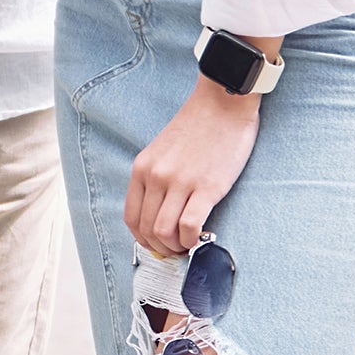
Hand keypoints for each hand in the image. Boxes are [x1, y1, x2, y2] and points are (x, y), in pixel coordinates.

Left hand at [125, 79, 261, 254]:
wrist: (223, 103)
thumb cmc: (197, 127)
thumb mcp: (162, 151)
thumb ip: (157, 178)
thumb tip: (160, 213)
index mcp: (142, 168)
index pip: (131, 217)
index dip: (143, 239)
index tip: (158, 244)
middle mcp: (155, 176)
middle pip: (146, 229)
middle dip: (161, 248)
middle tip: (177, 250)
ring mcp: (179, 182)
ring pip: (164, 232)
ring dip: (177, 247)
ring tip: (190, 245)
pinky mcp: (207, 187)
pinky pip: (190, 226)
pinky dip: (193, 240)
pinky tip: (203, 237)